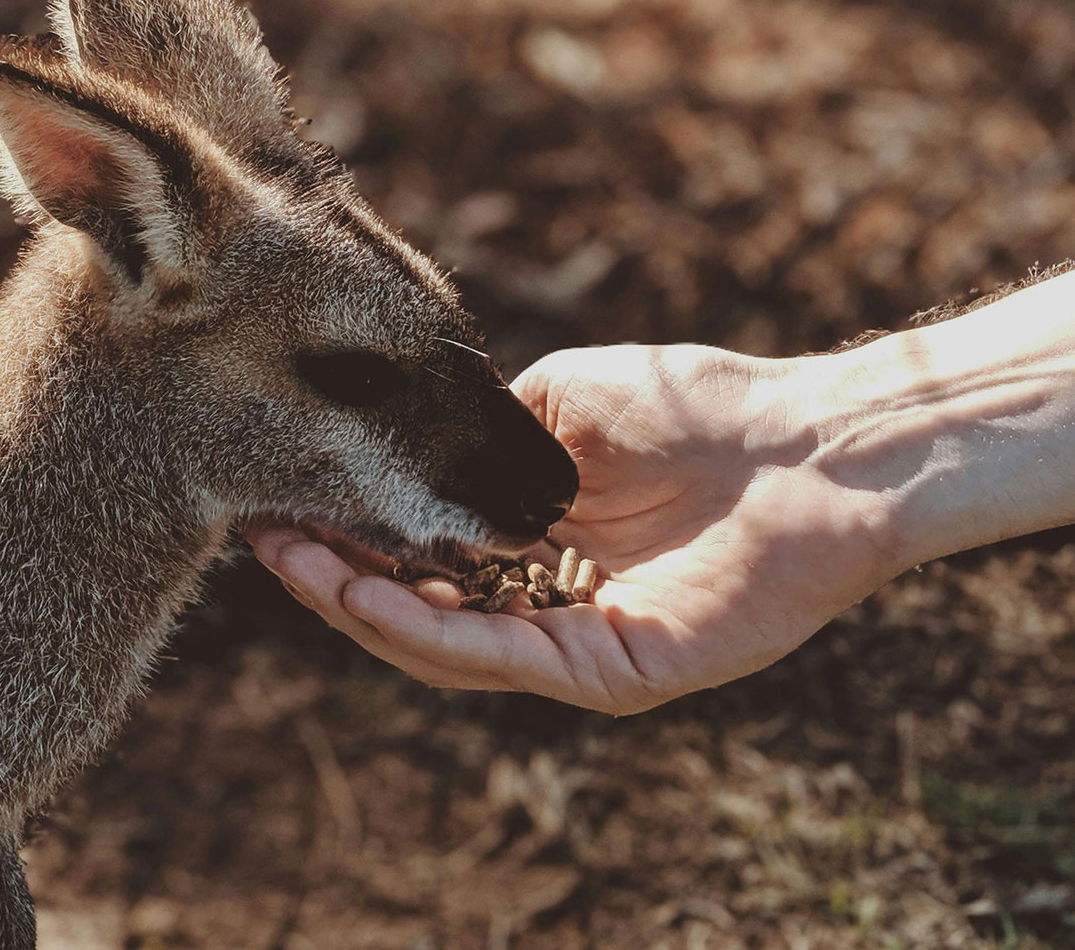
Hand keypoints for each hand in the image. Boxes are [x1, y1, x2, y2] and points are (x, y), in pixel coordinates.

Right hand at [252, 344, 896, 713]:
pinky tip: (369, 595)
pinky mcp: (613, 673)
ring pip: (444, 645)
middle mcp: (544, 601)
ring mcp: (575, 644)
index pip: (418, 555)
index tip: (277, 501)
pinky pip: (503, 660)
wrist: (812, 440)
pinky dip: (430, 631)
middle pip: (416, 609)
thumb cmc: (698, 407)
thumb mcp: (555, 402)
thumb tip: (397, 441)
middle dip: (332, 577)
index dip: (346, 534)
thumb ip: (479, 432)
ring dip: (360, 606)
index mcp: (531, 542)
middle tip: (262, 541)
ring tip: (295, 564)